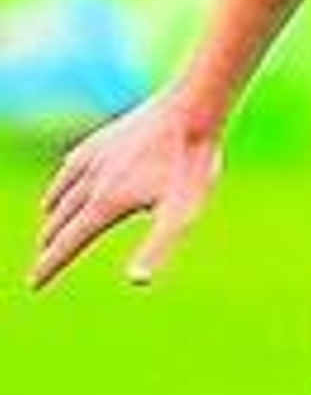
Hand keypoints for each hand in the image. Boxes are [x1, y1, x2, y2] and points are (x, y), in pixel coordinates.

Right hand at [32, 93, 221, 288]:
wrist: (192, 110)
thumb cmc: (191, 165)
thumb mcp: (181, 214)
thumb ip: (158, 247)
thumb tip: (137, 281)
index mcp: (107, 203)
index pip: (69, 243)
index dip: (50, 266)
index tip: (33, 284)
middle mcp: (92, 181)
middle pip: (61, 220)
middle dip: (50, 243)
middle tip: (43, 261)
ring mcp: (95, 157)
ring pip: (62, 191)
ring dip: (53, 213)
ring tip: (50, 225)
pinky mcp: (103, 139)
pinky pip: (72, 165)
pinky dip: (63, 181)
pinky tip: (67, 177)